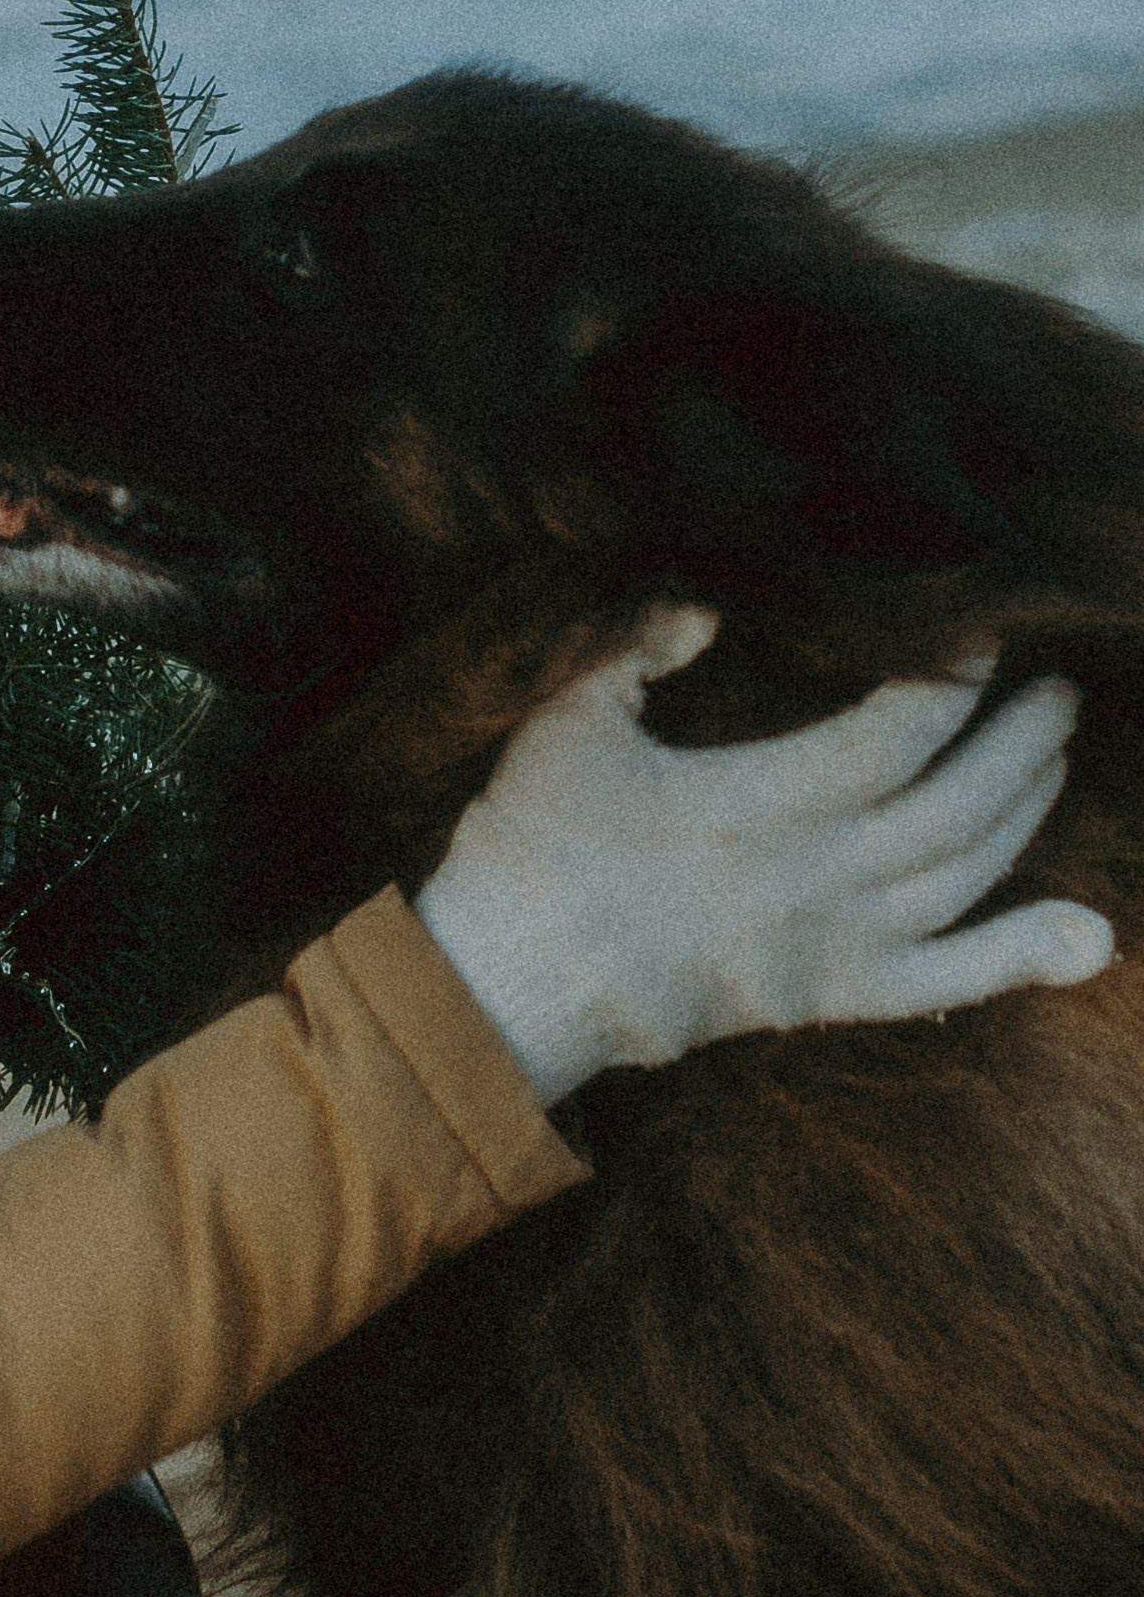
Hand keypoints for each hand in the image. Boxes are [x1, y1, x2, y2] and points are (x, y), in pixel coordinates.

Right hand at [414, 605, 1115, 1108]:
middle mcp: (812, 882)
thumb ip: (637, 645)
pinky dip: (1023, 962)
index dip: (951, 676)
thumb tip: (709, 598)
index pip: (895, 734)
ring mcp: (828, 947)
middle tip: (1052, 685)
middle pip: (957, 806)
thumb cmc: (534, 848)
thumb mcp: (566, 722)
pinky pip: (945, 985)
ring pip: (966, 877)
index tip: (978, 625)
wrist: (510, 986)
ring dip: (1027, 809)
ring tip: (1053, 751)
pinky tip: (1093, 938)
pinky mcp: (827, 998)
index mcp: (753, 808)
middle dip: (1020, 738)